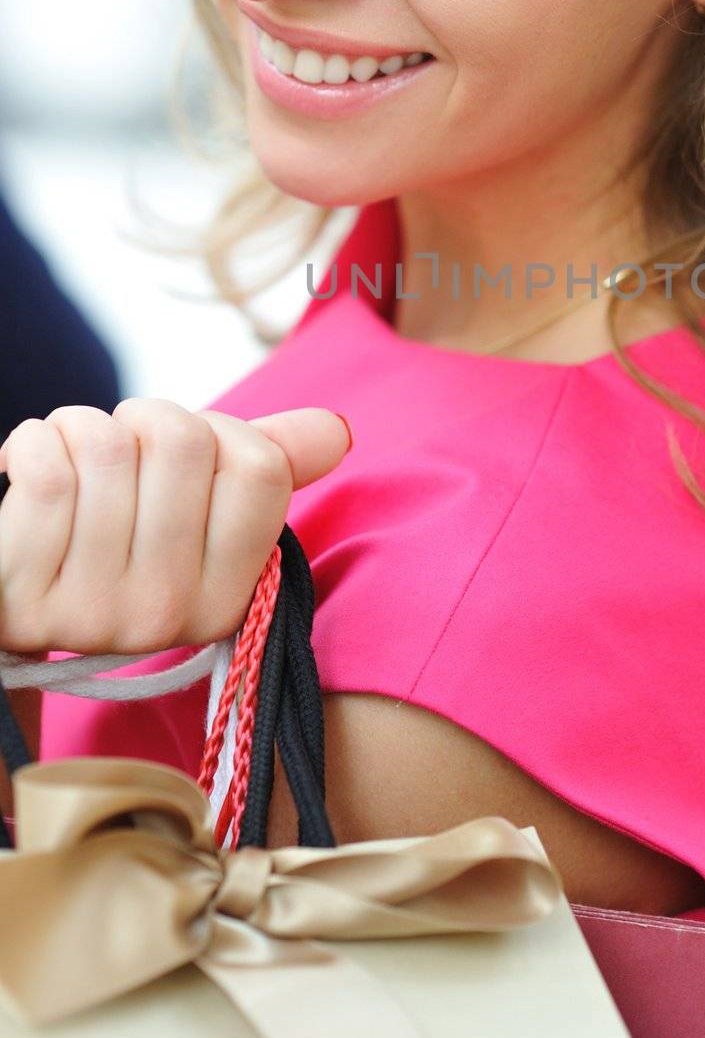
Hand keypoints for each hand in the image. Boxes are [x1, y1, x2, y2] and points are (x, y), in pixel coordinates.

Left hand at [0, 399, 352, 655]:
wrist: (11, 601)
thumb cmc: (116, 536)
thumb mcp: (198, 513)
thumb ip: (273, 464)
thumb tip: (339, 430)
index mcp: (229, 597)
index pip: (260, 466)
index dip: (220, 432)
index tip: (187, 458)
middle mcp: (169, 617)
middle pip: (182, 441)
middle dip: (142, 419)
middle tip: (120, 452)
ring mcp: (94, 614)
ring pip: (106, 446)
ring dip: (81, 426)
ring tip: (72, 458)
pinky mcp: (23, 595)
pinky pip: (45, 468)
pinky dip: (33, 441)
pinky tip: (27, 466)